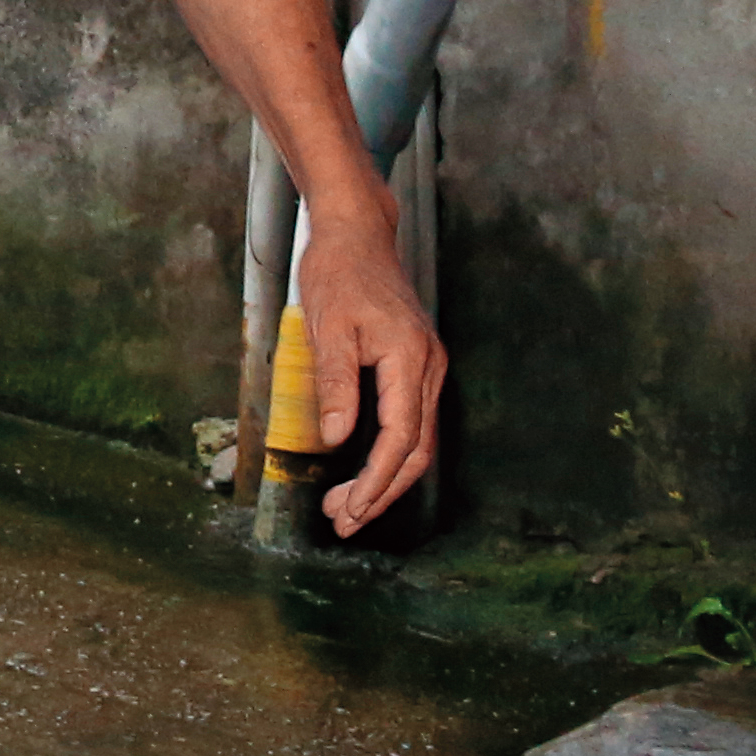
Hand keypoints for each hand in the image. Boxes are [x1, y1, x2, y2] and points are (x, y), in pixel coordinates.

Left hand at [285, 202, 444, 535]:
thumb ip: (336, 383)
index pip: (401, 438)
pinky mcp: (416, 366)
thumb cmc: (338, 273)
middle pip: (416, 449)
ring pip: (417, 440)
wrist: (357, 233)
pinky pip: (411, 422)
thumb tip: (340, 439)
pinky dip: (390, 454)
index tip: (350, 510)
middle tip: (344, 522)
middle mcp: (428, 367)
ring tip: (346, 506)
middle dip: (381, 492)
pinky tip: (362, 469)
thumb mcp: (327, 327)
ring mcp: (426, 367)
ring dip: (385, 478)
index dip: (376, 481)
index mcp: (409, 358)